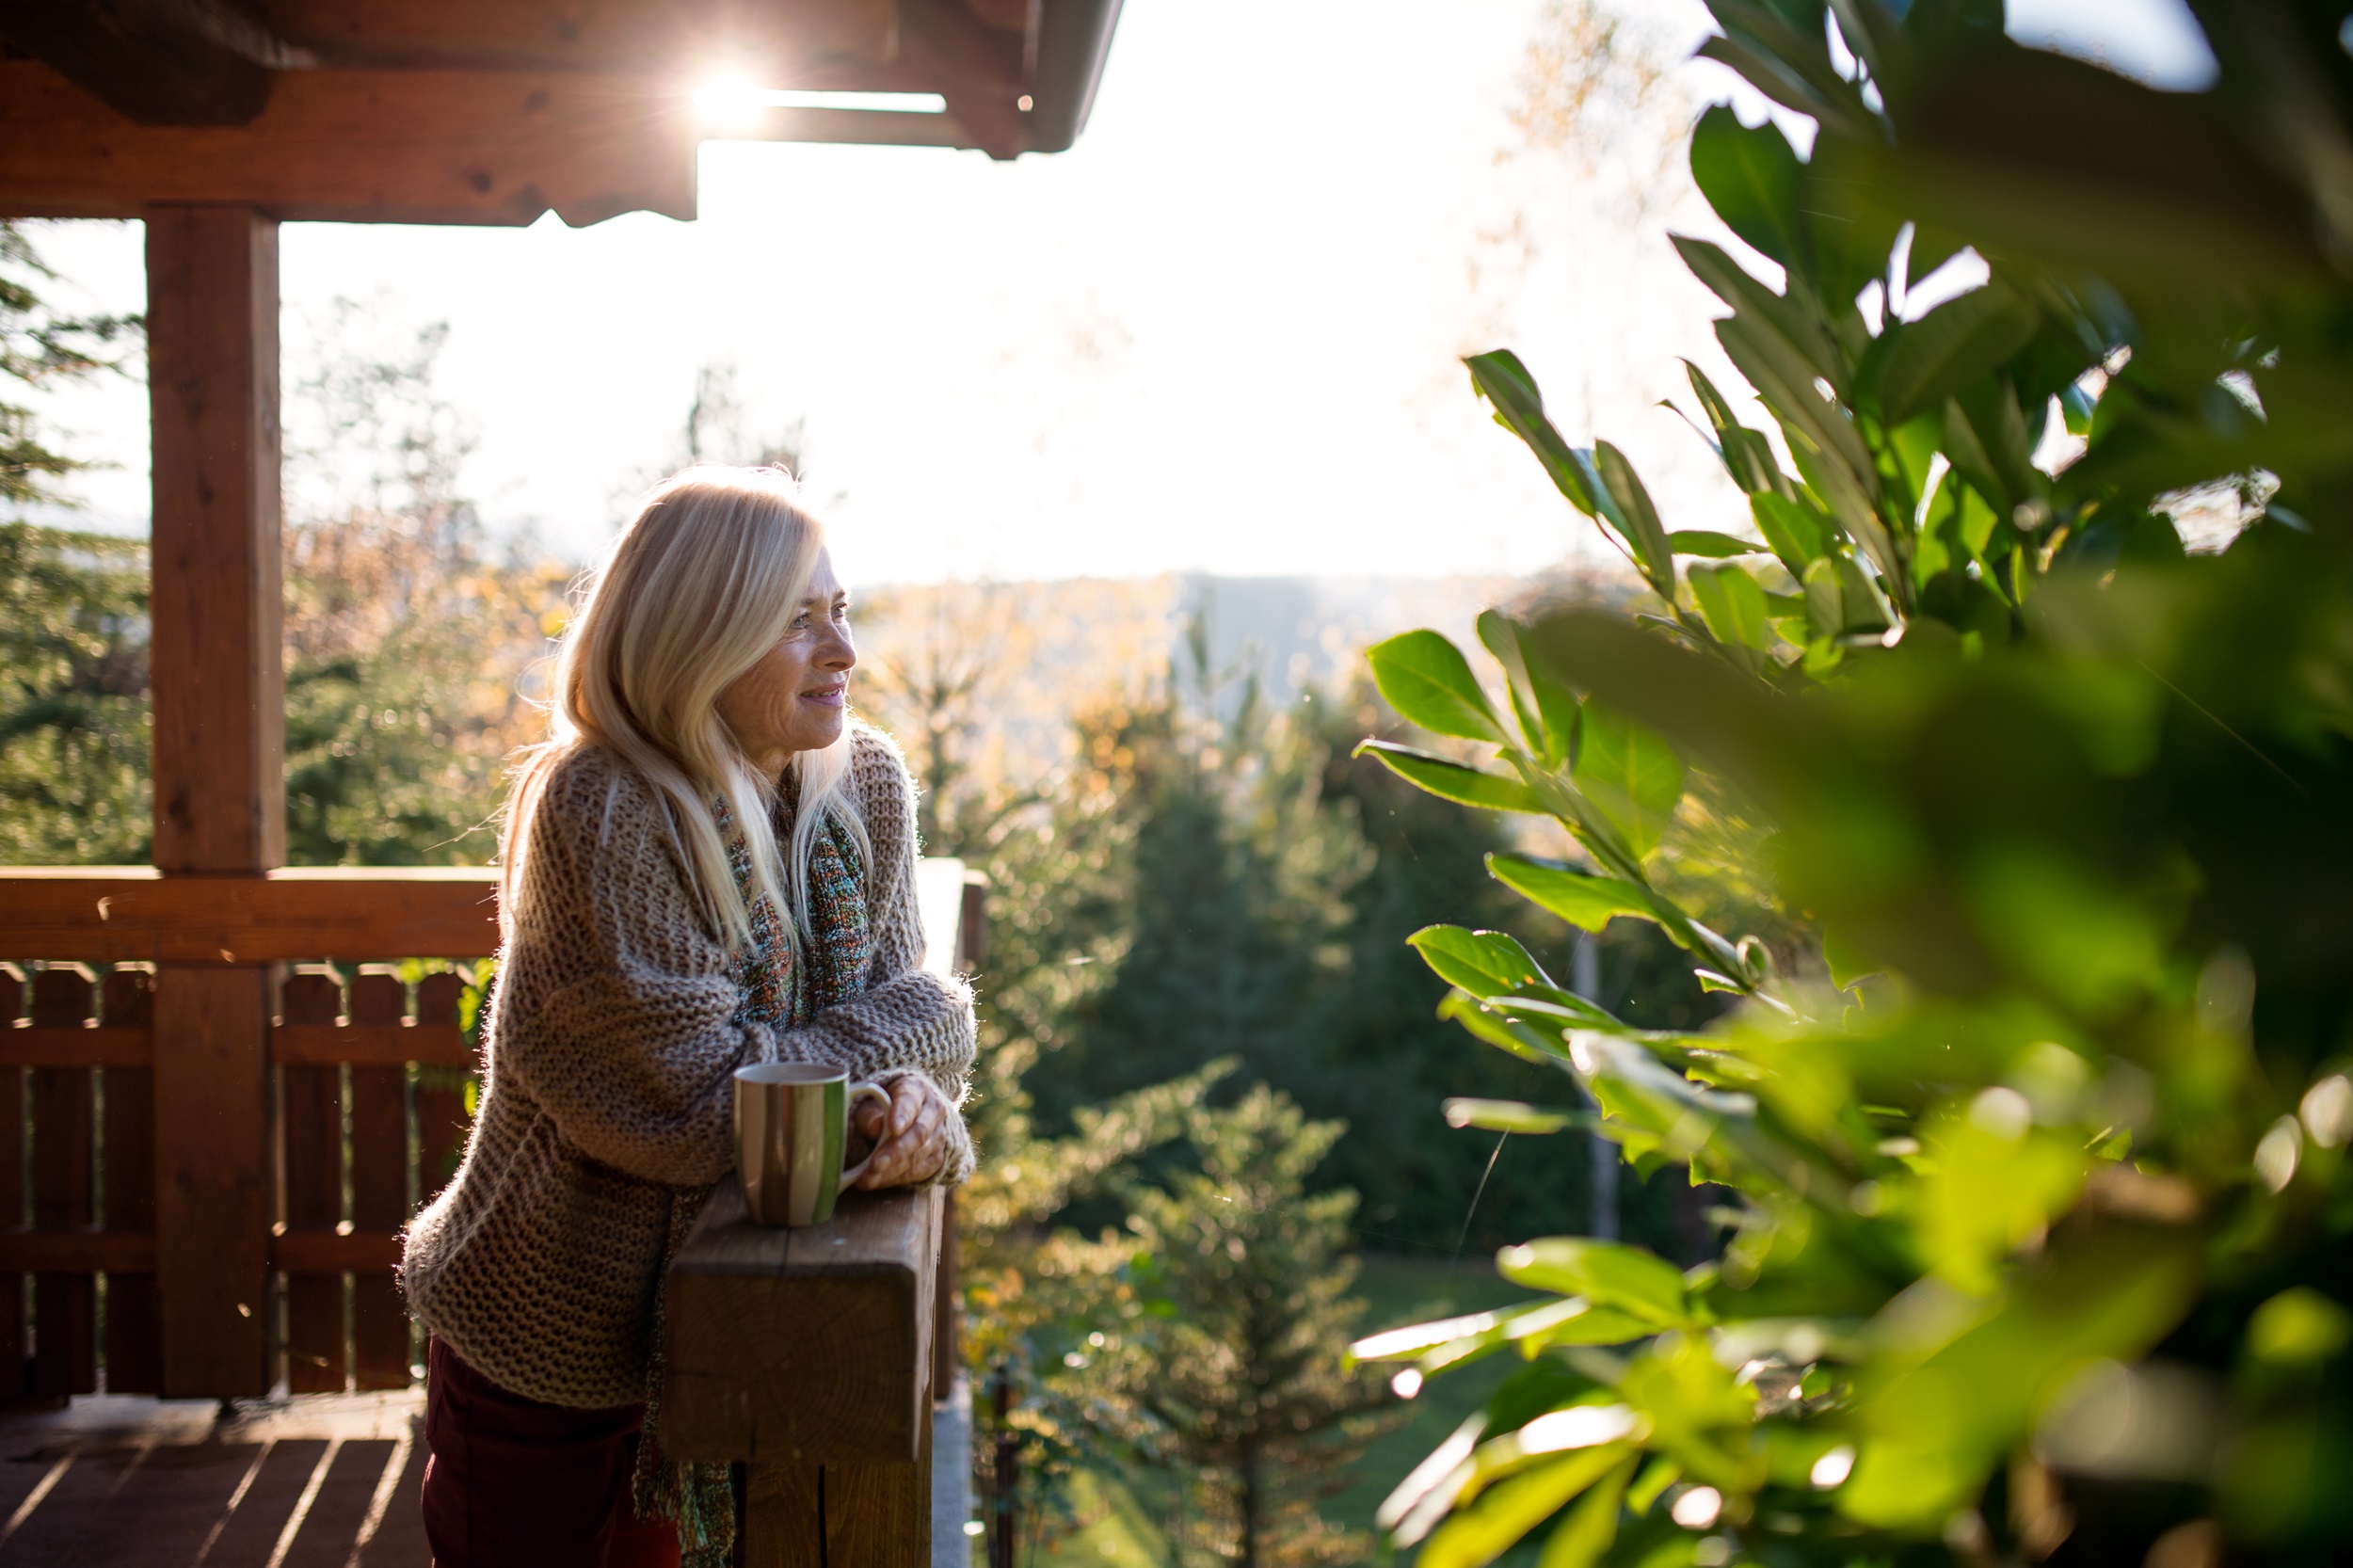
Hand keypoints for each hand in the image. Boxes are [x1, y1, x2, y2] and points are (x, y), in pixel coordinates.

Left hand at [849, 1075, 951, 1189]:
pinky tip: (876, 1182)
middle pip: (919, 1133)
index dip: (902, 1115)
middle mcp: (934, 1111)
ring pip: (918, 1156)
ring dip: (892, 1171)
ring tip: (867, 1179)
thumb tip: (875, 1126)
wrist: (913, 1114)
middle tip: (875, 1164)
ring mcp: (940, 1136)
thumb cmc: (886, 1105)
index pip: (910, 1101)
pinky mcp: (938, 1158)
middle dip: (896, 1151)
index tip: (893, 1128)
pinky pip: (918, 1172)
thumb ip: (870, 1113)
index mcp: (917, 1089)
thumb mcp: (873, 1101)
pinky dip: (896, 1179)